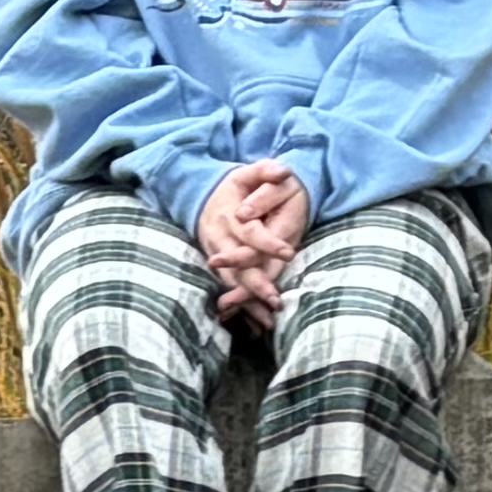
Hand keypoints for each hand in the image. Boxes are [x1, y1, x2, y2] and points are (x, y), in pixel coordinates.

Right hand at [195, 160, 310, 320]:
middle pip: (238, 265)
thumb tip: (283, 171)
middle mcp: (221, 239)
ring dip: (249, 300)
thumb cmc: (233, 187)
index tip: (289, 252)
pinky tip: (258, 322)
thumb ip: (265, 170)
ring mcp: (216, 255)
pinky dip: (242, 305)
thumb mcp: (247, 172)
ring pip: (233, 281)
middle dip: (256, 283)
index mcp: (230, 216)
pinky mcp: (218, 267)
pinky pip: (231, 288)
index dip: (267, 243)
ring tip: (269, 318)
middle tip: (275, 299)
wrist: (202, 198)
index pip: (250, 233)